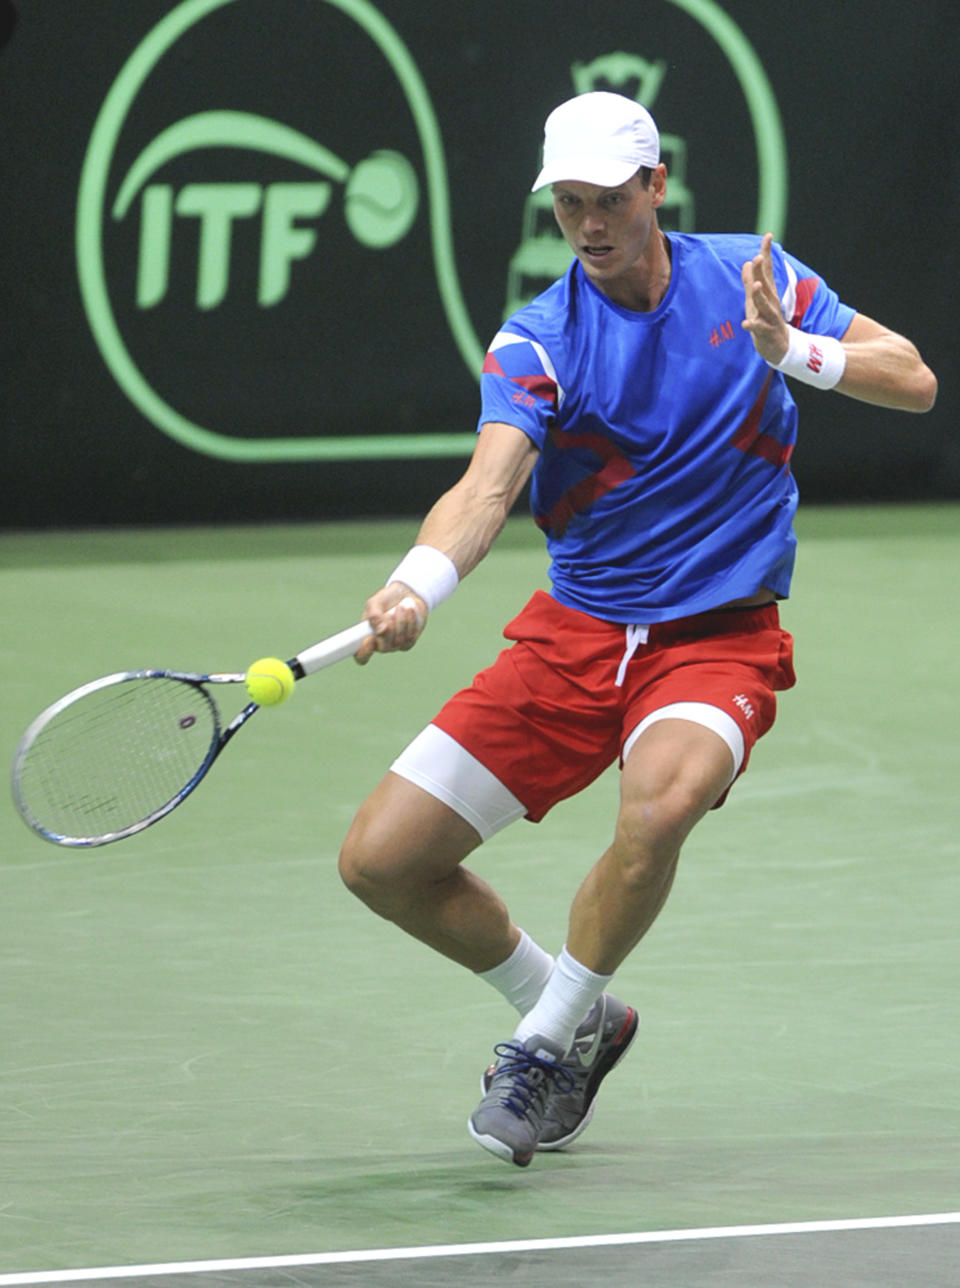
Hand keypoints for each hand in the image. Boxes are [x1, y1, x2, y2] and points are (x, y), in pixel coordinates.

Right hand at [354, 584, 427, 663]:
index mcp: (366, 637)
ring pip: (399, 641)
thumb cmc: (386, 600)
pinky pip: (410, 637)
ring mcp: (396, 645)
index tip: (368, 639)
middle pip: (383, 648)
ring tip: (400, 606)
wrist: (405, 594)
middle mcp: (380, 644)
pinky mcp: (410, 641)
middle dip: (388, 630)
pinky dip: (410, 621)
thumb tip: (381, 631)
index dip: (364, 653)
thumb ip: (374, 615)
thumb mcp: (375, 603)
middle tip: (388, 614)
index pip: (361, 656)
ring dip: (400, 622)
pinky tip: (409, 610)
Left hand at [741, 232, 788, 363]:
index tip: (767, 235)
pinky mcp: (766, 332)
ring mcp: (769, 317)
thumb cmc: (764, 320)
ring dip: (760, 295)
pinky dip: (752, 325)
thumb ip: (750, 281)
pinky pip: (758, 328)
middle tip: (758, 257)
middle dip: (762, 271)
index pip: (767, 270)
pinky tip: (745, 323)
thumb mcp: (755, 300)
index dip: (766, 253)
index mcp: (768, 292)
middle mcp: (771, 302)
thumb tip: (747, 262)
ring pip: (765, 305)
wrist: (779, 347)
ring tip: (755, 285)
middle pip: (766, 284)